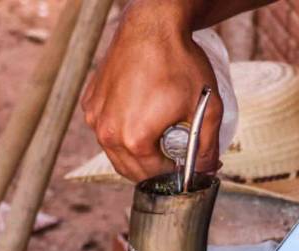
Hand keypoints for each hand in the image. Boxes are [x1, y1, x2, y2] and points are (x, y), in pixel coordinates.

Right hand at [81, 0, 222, 181]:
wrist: (153, 26)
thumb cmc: (179, 63)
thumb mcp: (207, 109)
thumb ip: (207, 147)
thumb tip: (205, 170)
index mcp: (135, 139)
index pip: (155, 176)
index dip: (175, 174)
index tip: (188, 165)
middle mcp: (107, 132)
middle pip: (132, 170)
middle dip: (155, 168)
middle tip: (174, 154)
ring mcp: (95, 116)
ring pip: (116, 153)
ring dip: (137, 153)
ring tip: (159, 135)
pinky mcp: (90, 102)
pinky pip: (105, 130)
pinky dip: (122, 132)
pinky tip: (141, 116)